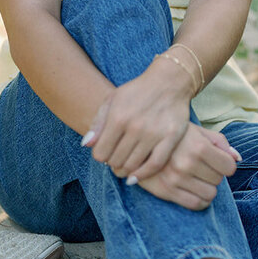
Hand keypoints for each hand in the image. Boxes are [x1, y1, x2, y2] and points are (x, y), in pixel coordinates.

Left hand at [83, 60, 192, 180]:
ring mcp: (154, 134)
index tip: (106, 152)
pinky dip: (143, 175)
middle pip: (116, 161)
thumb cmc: (137, 91)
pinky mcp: (170, 138)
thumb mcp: (112, 99)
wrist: (169, 81)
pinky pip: (155, 165)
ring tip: (125, 165)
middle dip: (113, 163)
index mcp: (118, 117)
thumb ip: (98, 122)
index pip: (100, 153)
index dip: (100, 156)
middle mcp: (135, 127)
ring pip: (133, 166)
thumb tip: (87, 145)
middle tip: (117, 159)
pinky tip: (136, 177)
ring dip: (126, 170)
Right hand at [135, 125, 239, 210]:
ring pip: (210, 195)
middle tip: (204, 167)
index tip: (218, 161)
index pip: (229, 167)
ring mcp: (177, 179)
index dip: (226, 164)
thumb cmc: (172, 134)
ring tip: (198, 178)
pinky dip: (200, 200)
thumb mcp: (196, 130)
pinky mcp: (166, 191)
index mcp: (198, 146)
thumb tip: (238, 158)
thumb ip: (219, 142)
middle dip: (215, 174)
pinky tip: (194, 190)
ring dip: (207, 188)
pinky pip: (195, 205)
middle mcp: (188, 164)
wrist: (138, 140)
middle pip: (219, 180)